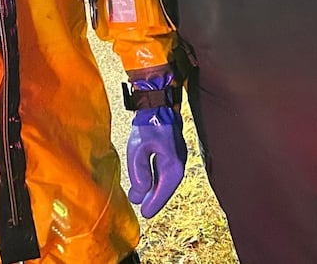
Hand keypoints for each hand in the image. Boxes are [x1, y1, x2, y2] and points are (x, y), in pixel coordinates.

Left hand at [125, 83, 185, 217]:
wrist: (158, 102)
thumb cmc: (149, 123)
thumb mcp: (138, 147)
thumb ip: (139, 169)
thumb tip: (141, 190)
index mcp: (172, 165)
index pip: (163, 191)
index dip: (153, 204)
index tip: (145, 214)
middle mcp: (178, 164)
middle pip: (165, 187)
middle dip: (153, 198)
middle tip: (142, 209)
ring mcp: (176, 157)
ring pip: (164, 179)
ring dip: (153, 188)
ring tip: (141, 198)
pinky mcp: (171, 152)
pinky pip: (164, 171)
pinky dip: (155, 178)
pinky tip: (147, 181)